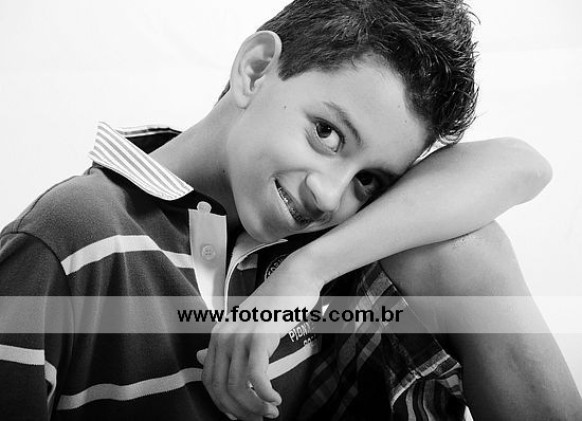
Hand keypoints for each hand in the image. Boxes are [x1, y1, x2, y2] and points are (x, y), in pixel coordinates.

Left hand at [198, 254, 321, 419]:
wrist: (296, 277)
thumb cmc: (277, 302)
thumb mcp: (245, 323)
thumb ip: (224, 343)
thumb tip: (200, 359)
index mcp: (218, 335)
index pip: (209, 381)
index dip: (223, 404)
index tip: (240, 415)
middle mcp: (223, 336)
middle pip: (220, 388)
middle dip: (239, 411)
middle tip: (258, 419)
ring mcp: (240, 336)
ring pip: (238, 387)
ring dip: (255, 408)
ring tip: (271, 412)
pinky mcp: (259, 337)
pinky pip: (256, 378)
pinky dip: (265, 395)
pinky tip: (275, 399)